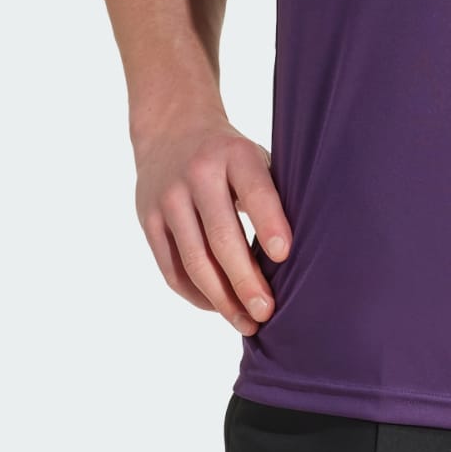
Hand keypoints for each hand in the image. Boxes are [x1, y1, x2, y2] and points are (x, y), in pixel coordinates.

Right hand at [133, 113, 291, 336]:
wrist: (172, 129)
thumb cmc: (231, 156)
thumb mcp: (256, 158)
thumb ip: (273, 195)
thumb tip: (302, 257)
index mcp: (234, 154)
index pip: (254, 190)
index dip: (270, 223)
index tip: (284, 255)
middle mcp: (197, 174)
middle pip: (222, 237)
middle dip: (245, 280)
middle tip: (267, 311)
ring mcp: (167, 198)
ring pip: (194, 261)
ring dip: (222, 299)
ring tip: (247, 322)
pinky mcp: (148, 220)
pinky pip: (172, 268)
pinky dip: (196, 294)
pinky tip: (219, 307)